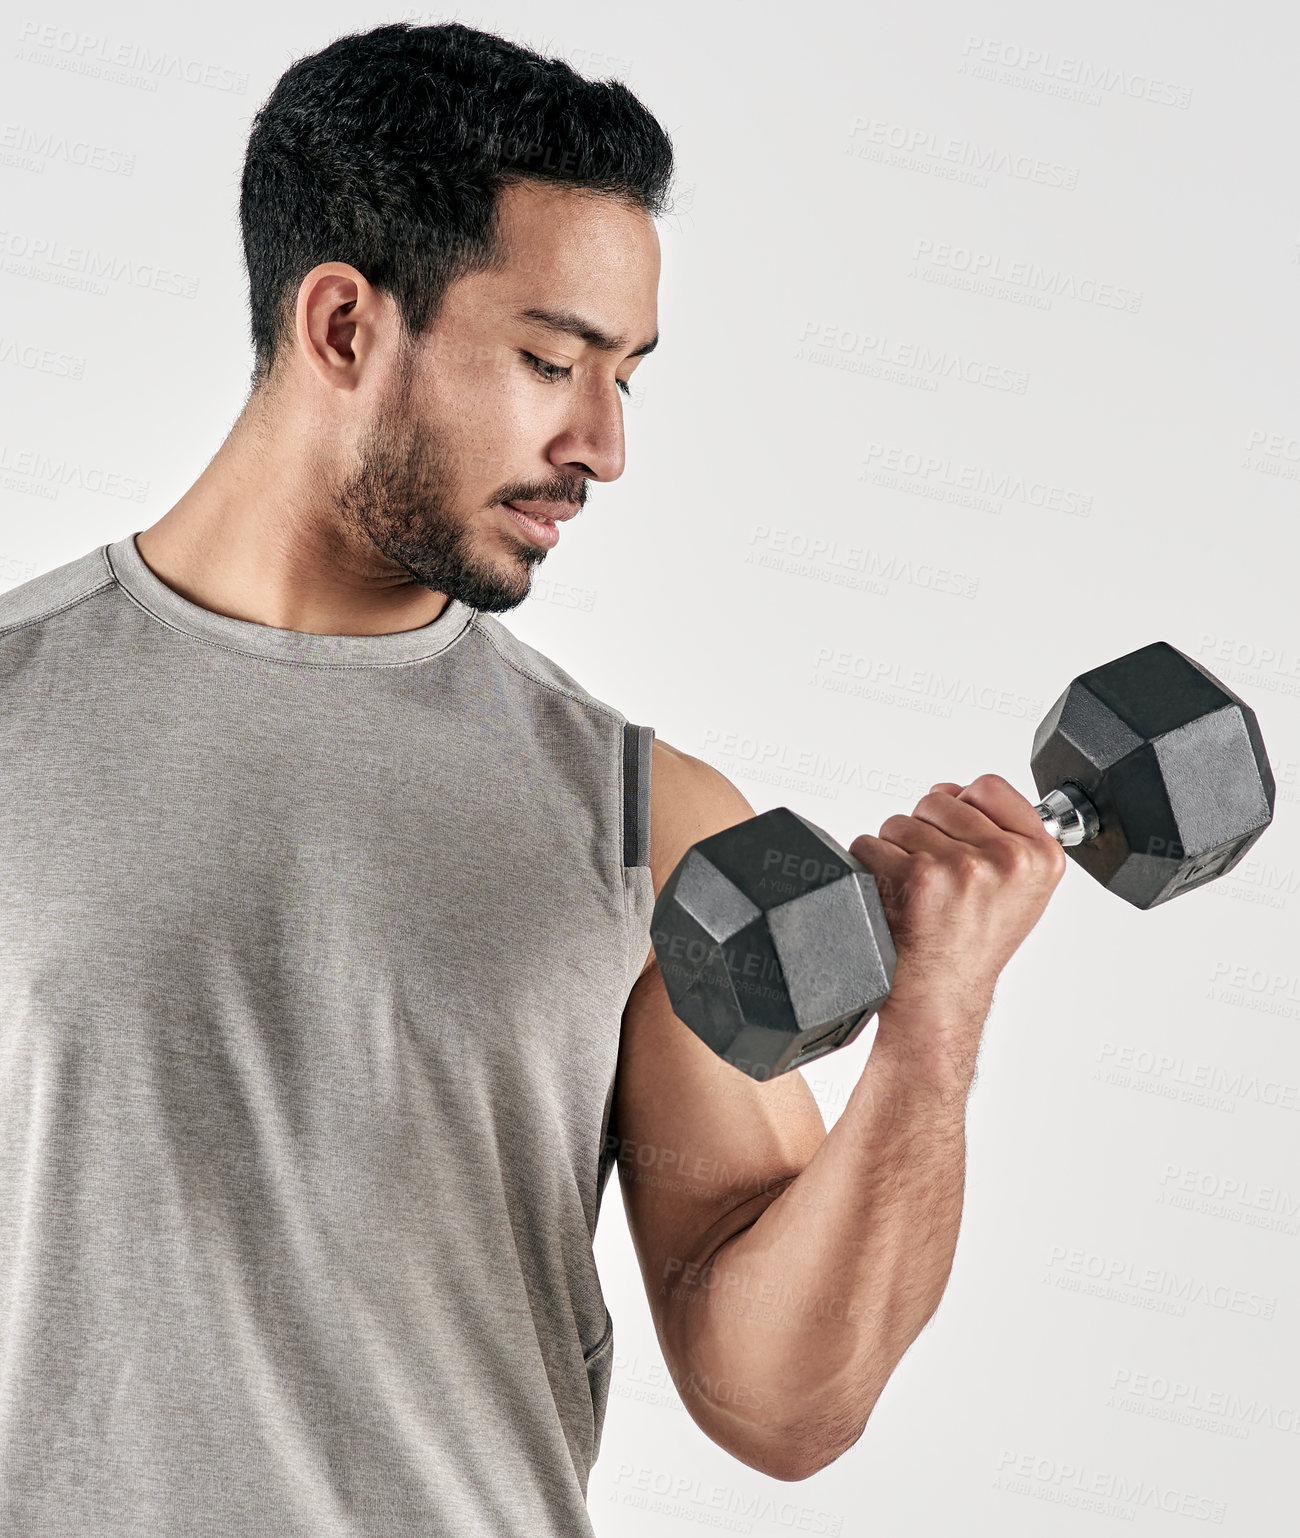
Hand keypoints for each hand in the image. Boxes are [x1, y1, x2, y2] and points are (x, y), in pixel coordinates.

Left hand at [848, 774, 1067, 1045]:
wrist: (939, 997)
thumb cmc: (971, 945)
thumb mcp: (1020, 890)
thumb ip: (1005, 833)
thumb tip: (957, 790)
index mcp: (1040, 857)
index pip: (986, 786)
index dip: (963, 810)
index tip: (962, 845)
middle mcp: (1005, 860)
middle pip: (938, 799)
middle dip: (927, 833)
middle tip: (939, 884)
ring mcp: (959, 867)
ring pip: (900, 821)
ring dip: (897, 853)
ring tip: (919, 896)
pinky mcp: (914, 877)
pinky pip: (868, 844)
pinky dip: (869, 869)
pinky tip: (893, 901)